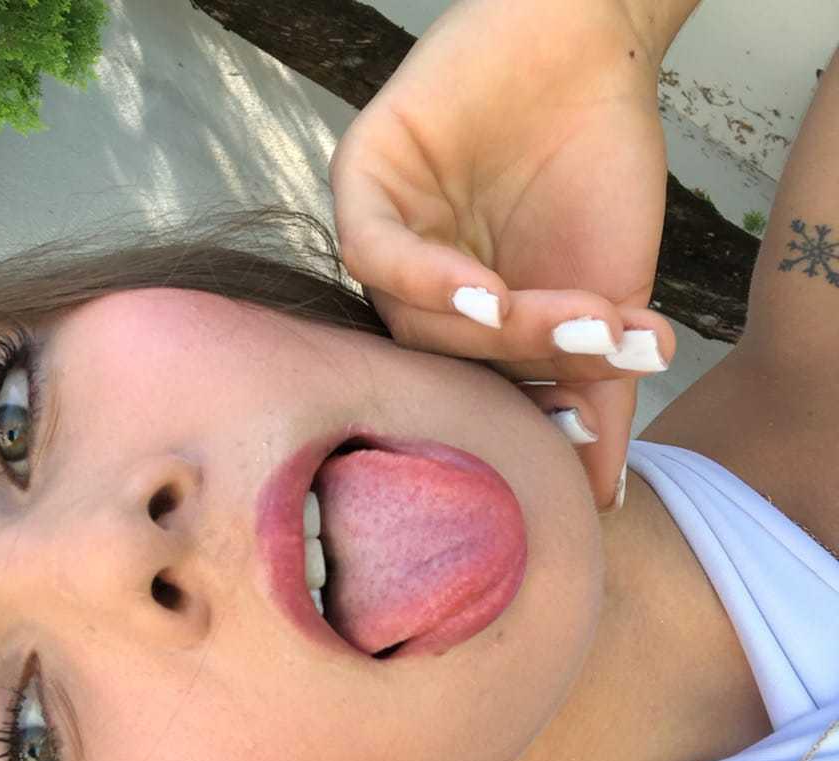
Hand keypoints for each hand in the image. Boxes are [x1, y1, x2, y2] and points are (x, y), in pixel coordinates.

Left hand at [329, 0, 675, 512]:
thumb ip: (595, 393)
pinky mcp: (362, 185)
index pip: (479, 391)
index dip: (533, 414)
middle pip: (450, 359)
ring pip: (415, 318)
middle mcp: (412, 294)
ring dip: (497, 328)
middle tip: (602, 348)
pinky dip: (428, 279)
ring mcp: (383, 244)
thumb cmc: (596, 172)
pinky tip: (488, 292)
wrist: (593, 52)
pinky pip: (374, 253)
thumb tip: (600, 496)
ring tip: (574, 319)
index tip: (588, 424)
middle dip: (531, 360)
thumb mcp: (610, 299)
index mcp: (458, 327)